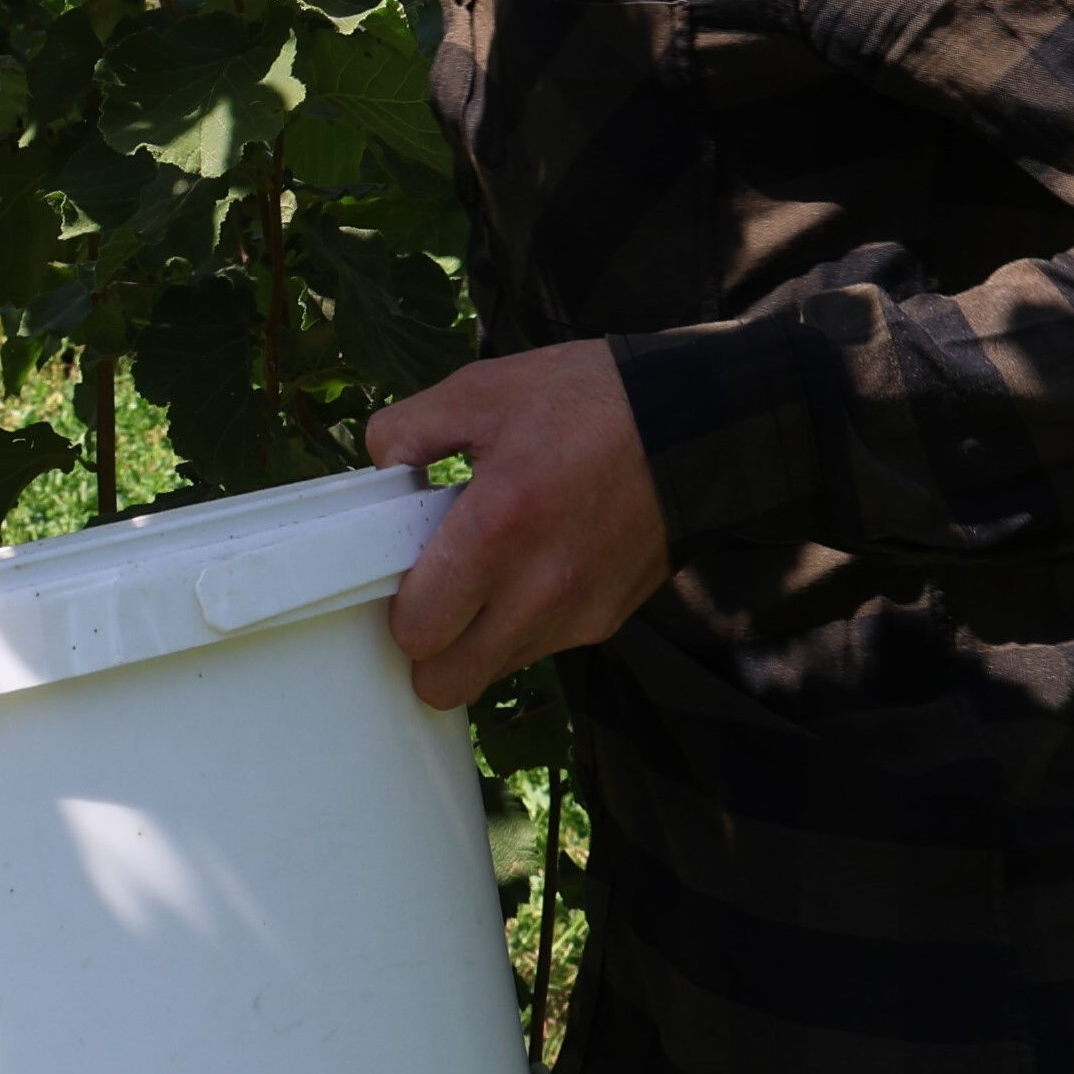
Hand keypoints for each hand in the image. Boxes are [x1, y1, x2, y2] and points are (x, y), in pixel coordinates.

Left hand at [361, 341, 668, 710]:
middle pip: (445, 684)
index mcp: (497, 528)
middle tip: (434, 591)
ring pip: (492, 673)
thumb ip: (406, 431)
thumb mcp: (483, 389)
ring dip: (474, 641)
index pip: (416, 632)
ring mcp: (577, 615)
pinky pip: (538, 648)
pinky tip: (534, 567)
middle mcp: (538, 590)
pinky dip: (521, 625)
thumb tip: (376, 471)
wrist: (697, 426)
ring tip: (488, 573)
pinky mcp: (606, 622)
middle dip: (427, 648)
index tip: (406, 570)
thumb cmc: (587, 401)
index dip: (396, 606)